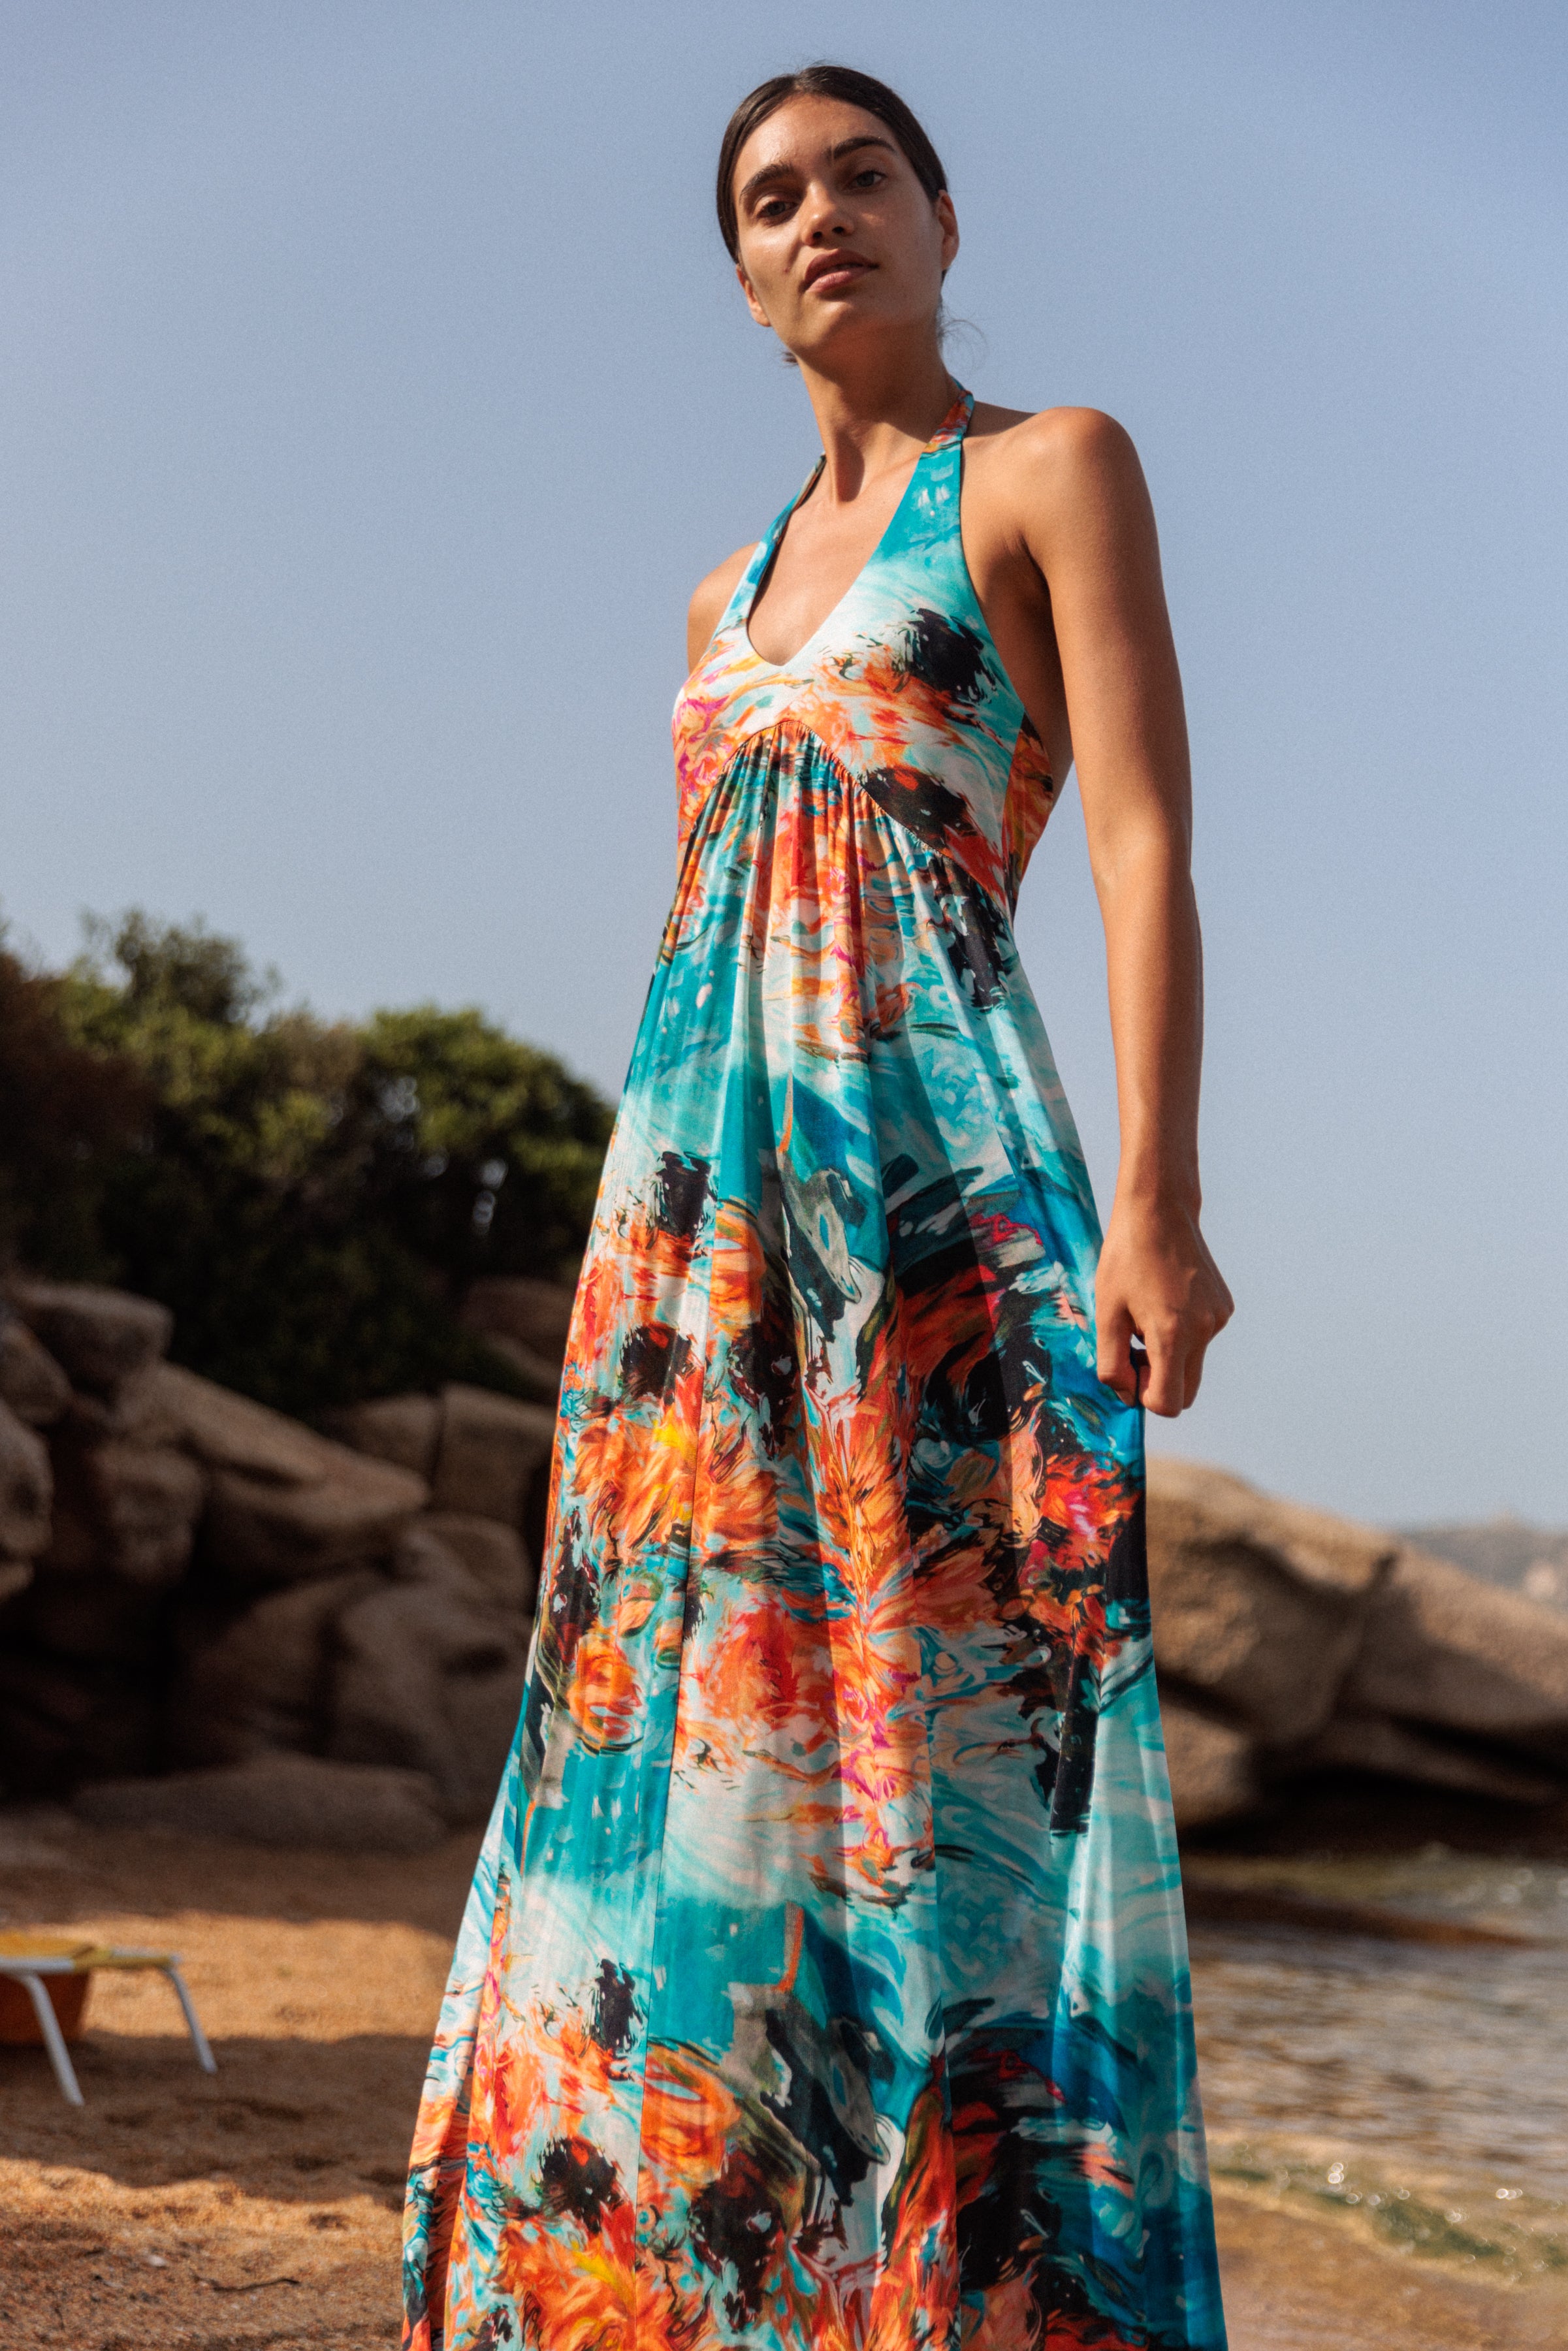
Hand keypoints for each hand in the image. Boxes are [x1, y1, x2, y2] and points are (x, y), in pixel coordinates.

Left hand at [1095, 1195, 1232, 1416]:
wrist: (1159, 1210)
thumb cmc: (1125, 1259)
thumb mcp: (1106, 1312)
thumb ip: (1112, 1362)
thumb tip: (1127, 1396)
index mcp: (1173, 1334)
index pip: (1168, 1403)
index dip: (1143, 1396)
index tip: (1128, 1365)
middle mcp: (1205, 1331)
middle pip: (1186, 1392)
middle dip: (1158, 1381)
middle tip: (1133, 1345)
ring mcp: (1219, 1319)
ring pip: (1193, 1365)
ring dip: (1168, 1356)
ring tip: (1147, 1314)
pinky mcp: (1224, 1307)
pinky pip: (1202, 1340)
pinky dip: (1182, 1334)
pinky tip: (1165, 1299)